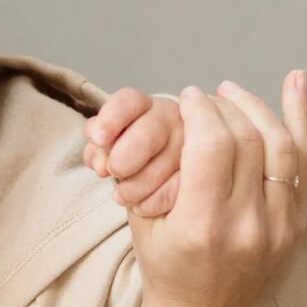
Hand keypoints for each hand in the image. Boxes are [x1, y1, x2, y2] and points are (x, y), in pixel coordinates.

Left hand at [84, 88, 183, 215]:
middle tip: (114, 172)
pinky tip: (144, 205)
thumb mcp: (110, 151)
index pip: (129, 101)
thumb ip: (100, 149)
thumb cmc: (130, 162)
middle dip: (125, 158)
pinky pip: (180, 188)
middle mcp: (174, 118)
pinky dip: (156, 201)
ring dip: (137, 185)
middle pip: (147, 133)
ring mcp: (194, 143)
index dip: (111, 117)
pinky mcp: (208, 172)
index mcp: (146, 108)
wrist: (161, 190)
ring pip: (167, 163)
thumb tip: (100, 162)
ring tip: (124, 195)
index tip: (98, 138)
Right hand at [124, 74, 306, 306]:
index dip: (200, 111)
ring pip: (282, 146)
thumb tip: (169, 107)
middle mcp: (247, 227)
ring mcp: (280, 228)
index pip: (212, 145)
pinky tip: (295, 81)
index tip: (187, 98)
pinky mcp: (297, 226)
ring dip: (257, 108)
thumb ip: (155, 168)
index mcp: (202, 226)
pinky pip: (305, 163)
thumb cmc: (165, 267)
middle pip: (247, 139)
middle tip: (205, 97)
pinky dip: (302, 118)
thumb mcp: (143, 222)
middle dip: (223, 107)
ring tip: (232, 94)